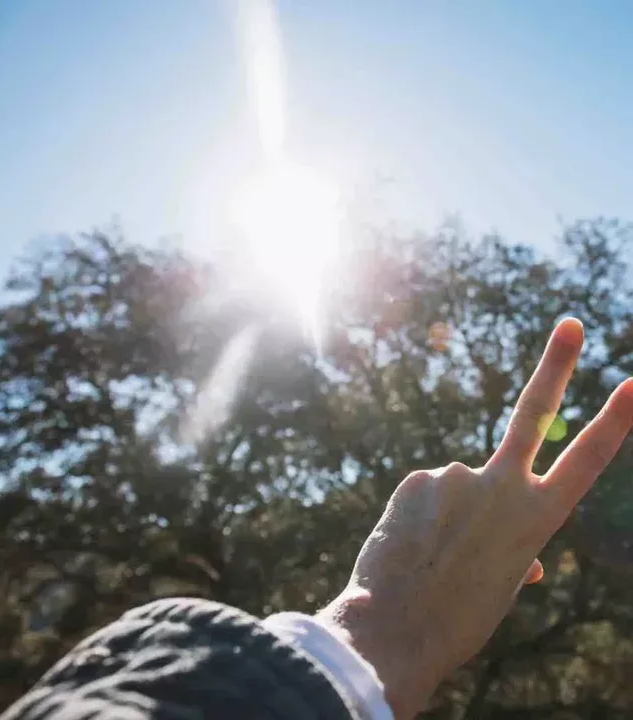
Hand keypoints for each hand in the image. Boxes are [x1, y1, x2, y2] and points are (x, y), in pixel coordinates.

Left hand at [316, 318, 632, 718]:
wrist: (398, 629)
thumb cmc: (457, 619)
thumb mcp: (503, 586)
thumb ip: (514, 552)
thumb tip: (526, 559)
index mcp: (539, 520)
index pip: (588, 460)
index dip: (615, 421)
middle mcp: (504, 487)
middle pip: (534, 414)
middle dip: (556, 366)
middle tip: (570, 325)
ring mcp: (459, 476)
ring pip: (455, 488)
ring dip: (442, 518)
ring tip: (429, 557)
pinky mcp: (419, 478)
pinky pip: (422, 495)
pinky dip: (415, 518)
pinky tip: (408, 546)